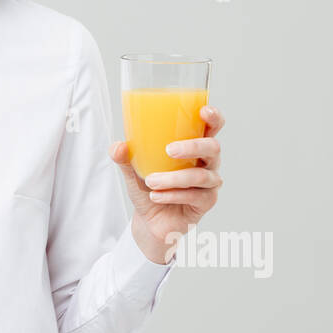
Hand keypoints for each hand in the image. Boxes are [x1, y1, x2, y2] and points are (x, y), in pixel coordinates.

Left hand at [109, 105, 224, 264]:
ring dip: (174, 178)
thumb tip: (118, 146)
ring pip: (201, 175)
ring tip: (151, 181)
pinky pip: (194, 196)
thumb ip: (125, 157)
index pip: (212, 127)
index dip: (213, 117)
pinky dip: (173, 195)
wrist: (150, 221)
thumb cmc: (149, 188)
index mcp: (194, 146)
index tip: (203, 111)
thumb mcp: (132, 170)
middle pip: (213, 147)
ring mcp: (209, 183)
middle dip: (193, 146)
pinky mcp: (206, 202)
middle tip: (169, 150)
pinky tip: (156, 196)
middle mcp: (207, 162)